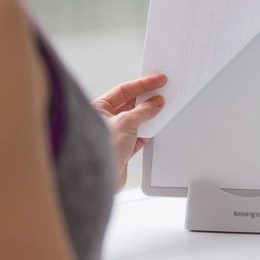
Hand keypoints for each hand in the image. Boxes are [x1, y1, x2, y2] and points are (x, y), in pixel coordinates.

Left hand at [93, 74, 167, 190]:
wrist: (99, 178)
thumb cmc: (101, 148)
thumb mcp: (126, 122)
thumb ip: (144, 111)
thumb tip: (155, 102)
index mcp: (98, 108)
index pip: (124, 90)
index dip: (143, 84)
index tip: (158, 80)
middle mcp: (104, 120)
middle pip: (130, 104)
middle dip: (146, 99)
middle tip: (162, 92)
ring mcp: (113, 134)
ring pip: (135, 120)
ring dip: (148, 115)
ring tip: (162, 107)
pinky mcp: (122, 149)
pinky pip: (138, 135)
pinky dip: (148, 131)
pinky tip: (156, 126)